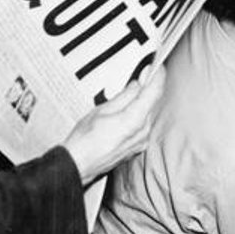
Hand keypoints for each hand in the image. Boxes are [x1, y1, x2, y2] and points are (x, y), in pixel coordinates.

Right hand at [62, 67, 165, 185]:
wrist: (77, 166)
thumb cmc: (84, 141)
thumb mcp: (101, 111)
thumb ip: (124, 97)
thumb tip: (136, 86)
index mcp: (135, 120)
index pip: (154, 92)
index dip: (157, 76)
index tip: (157, 66)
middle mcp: (142, 132)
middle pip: (152, 103)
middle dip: (149, 88)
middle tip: (145, 74)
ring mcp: (141, 142)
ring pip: (148, 114)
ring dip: (143, 101)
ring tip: (133, 91)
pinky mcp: (137, 148)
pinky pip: (143, 126)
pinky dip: (139, 115)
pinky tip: (129, 110)